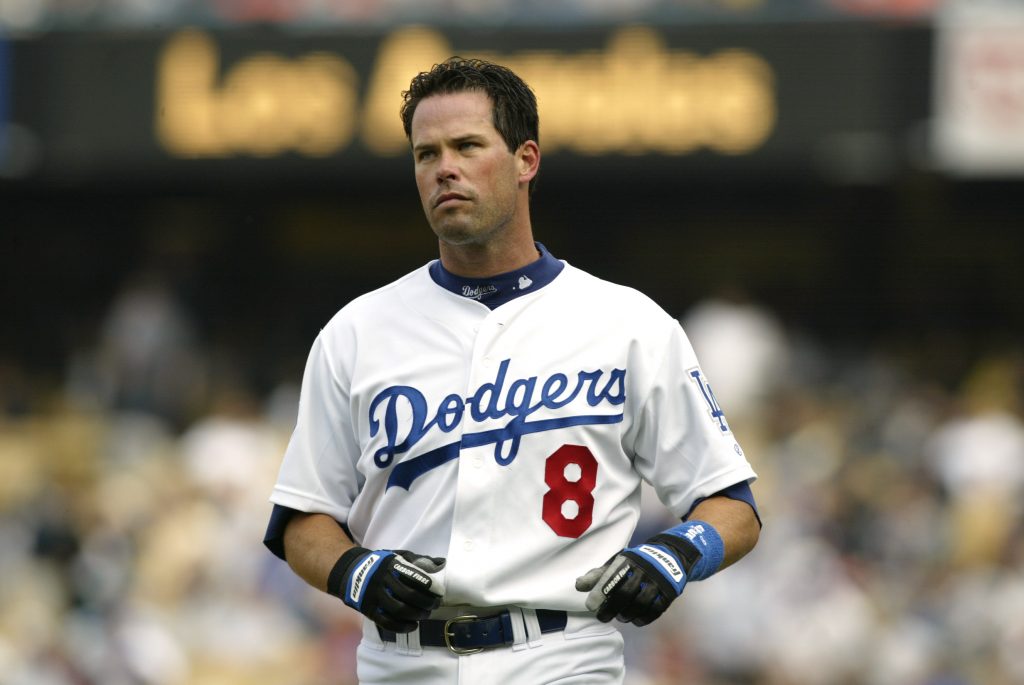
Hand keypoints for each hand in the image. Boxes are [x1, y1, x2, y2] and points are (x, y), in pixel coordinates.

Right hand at [332, 547, 445, 631]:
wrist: (352, 571)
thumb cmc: (381, 564)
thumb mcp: (397, 556)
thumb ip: (418, 560)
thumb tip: (441, 562)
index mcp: (391, 565)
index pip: (414, 576)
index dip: (430, 586)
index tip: (439, 592)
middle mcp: (382, 580)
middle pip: (409, 595)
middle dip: (426, 602)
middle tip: (434, 604)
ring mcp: (374, 596)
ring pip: (399, 610)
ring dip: (416, 615)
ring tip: (425, 614)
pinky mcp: (369, 610)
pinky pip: (386, 622)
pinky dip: (402, 627)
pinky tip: (413, 626)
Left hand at [576, 522, 716, 626]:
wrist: (669, 556)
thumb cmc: (634, 563)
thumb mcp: (616, 563)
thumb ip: (598, 575)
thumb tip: (578, 585)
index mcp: (628, 560)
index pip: (612, 576)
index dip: (600, 592)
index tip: (590, 606)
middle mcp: (644, 569)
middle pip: (626, 593)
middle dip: (611, 608)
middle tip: (601, 617)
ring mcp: (658, 581)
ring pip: (640, 603)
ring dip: (626, 614)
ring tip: (619, 617)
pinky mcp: (669, 592)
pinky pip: (656, 610)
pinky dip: (643, 619)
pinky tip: (635, 621)